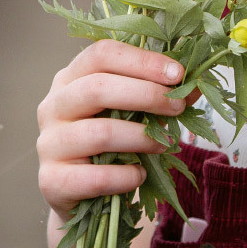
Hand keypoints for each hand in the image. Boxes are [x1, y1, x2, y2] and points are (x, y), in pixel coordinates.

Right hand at [35, 39, 187, 223]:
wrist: (81, 194)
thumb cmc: (112, 143)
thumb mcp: (133, 113)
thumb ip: (161, 95)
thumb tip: (198, 82)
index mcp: (70, 78)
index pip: (101, 54)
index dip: (143, 61)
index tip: (178, 74)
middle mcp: (53, 106)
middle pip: (97, 88)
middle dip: (147, 95)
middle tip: (178, 108)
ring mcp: (48, 143)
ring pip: (99, 133)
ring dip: (142, 138)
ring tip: (164, 145)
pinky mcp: (52, 181)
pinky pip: (95, 177)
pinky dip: (126, 176)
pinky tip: (139, 175)